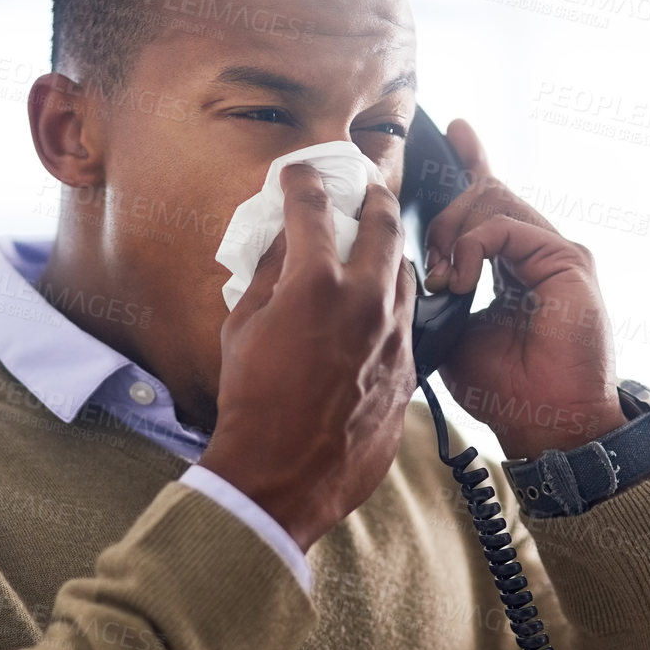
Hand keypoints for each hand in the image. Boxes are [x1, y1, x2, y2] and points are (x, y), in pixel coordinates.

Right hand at [199, 163, 417, 552]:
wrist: (281, 476)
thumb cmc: (252, 403)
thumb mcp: (243, 328)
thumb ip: (268, 276)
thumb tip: (282, 243)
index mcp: (316, 284)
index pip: (314, 206)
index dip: (303, 180)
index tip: (298, 173)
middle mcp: (365, 302)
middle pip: (383, 223)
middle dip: (371, 195)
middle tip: (363, 187)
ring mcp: (393, 337)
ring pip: (405, 273)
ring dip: (390, 252)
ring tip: (375, 247)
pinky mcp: (406, 371)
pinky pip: (406, 322)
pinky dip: (391, 305)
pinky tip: (376, 309)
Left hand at [423, 120, 624, 459]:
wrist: (548, 423)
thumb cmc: (505, 391)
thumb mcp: (452, 334)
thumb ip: (436, 296)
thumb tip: (406, 271)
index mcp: (511, 267)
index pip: (489, 204)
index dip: (471, 165)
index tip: (450, 134)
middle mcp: (536, 252)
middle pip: (488, 192)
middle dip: (446, 206)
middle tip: (429, 253)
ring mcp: (553, 252)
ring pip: (493, 201)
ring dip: (453, 230)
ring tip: (444, 276)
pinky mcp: (567, 258)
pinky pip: (505, 226)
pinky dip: (472, 246)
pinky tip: (460, 279)